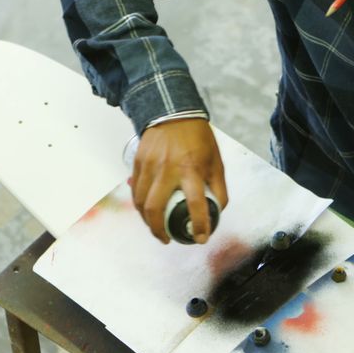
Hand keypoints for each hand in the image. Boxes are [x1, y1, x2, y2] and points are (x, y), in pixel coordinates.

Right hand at [131, 118, 228, 243]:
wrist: (173, 113)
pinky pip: (135, 190)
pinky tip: (146, 212)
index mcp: (192, 169)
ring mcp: (150, 166)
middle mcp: (168, 169)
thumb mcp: (216, 162)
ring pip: (141, 201)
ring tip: (155, 229)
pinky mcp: (138, 163)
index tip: (200, 238)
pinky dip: (139, 205)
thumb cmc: (198, 139)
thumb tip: (217, 212)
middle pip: (156, 208)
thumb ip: (218, 188)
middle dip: (160, 230)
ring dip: (147, 220)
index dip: (199, 225)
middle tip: (167, 239)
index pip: (196, 204)